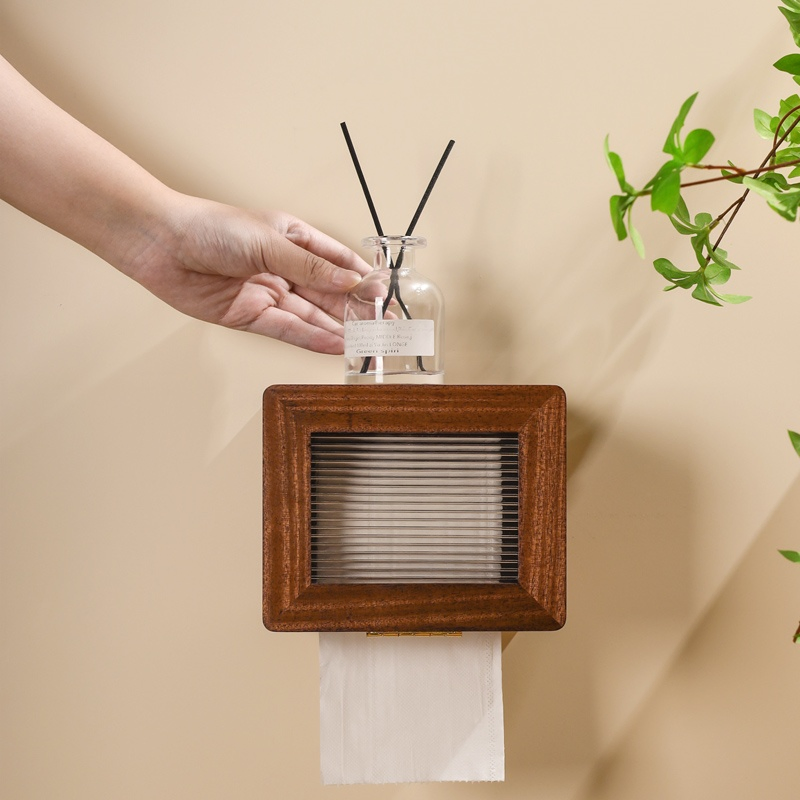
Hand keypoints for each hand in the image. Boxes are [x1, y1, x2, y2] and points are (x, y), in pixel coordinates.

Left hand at [126, 197, 369, 353]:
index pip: (338, 262)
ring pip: (311, 316)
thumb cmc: (210, 227)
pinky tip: (335, 346)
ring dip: (339, 330)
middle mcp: (284, 269)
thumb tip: (351, 282)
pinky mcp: (249, 317)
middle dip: (356, 311)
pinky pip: (287, 330)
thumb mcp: (270, 242)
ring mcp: (268, 294)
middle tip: (384, 329)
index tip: (385, 295)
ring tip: (366, 343)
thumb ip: (311, 268)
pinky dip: (311, 339)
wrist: (161, 243)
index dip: (362, 279)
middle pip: (328, 294)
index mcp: (293, 239)